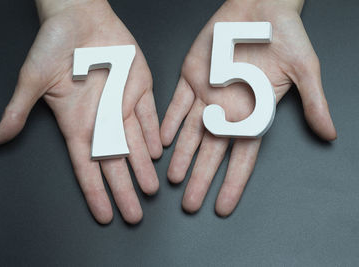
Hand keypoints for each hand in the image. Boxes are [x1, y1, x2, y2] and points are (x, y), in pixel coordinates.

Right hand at [0, 0, 161, 223]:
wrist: (78, 16)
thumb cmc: (52, 45)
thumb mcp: (32, 80)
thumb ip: (19, 110)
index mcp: (77, 123)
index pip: (87, 167)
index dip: (96, 192)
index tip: (106, 214)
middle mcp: (102, 119)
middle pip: (115, 163)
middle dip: (125, 189)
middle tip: (135, 215)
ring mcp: (122, 104)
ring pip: (136, 143)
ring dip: (143, 166)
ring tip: (150, 189)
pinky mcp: (139, 87)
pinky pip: (149, 115)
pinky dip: (154, 132)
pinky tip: (158, 151)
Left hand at [160, 0, 335, 215]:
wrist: (260, 5)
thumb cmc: (286, 35)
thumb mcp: (304, 69)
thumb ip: (314, 102)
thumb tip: (330, 133)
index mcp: (254, 113)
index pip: (243, 157)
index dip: (232, 183)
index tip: (222, 207)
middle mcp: (229, 110)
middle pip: (213, 152)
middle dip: (200, 178)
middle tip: (189, 204)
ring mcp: (208, 95)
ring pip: (192, 133)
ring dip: (181, 155)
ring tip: (172, 179)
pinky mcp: (191, 77)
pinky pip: (177, 104)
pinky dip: (169, 122)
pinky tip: (162, 141)